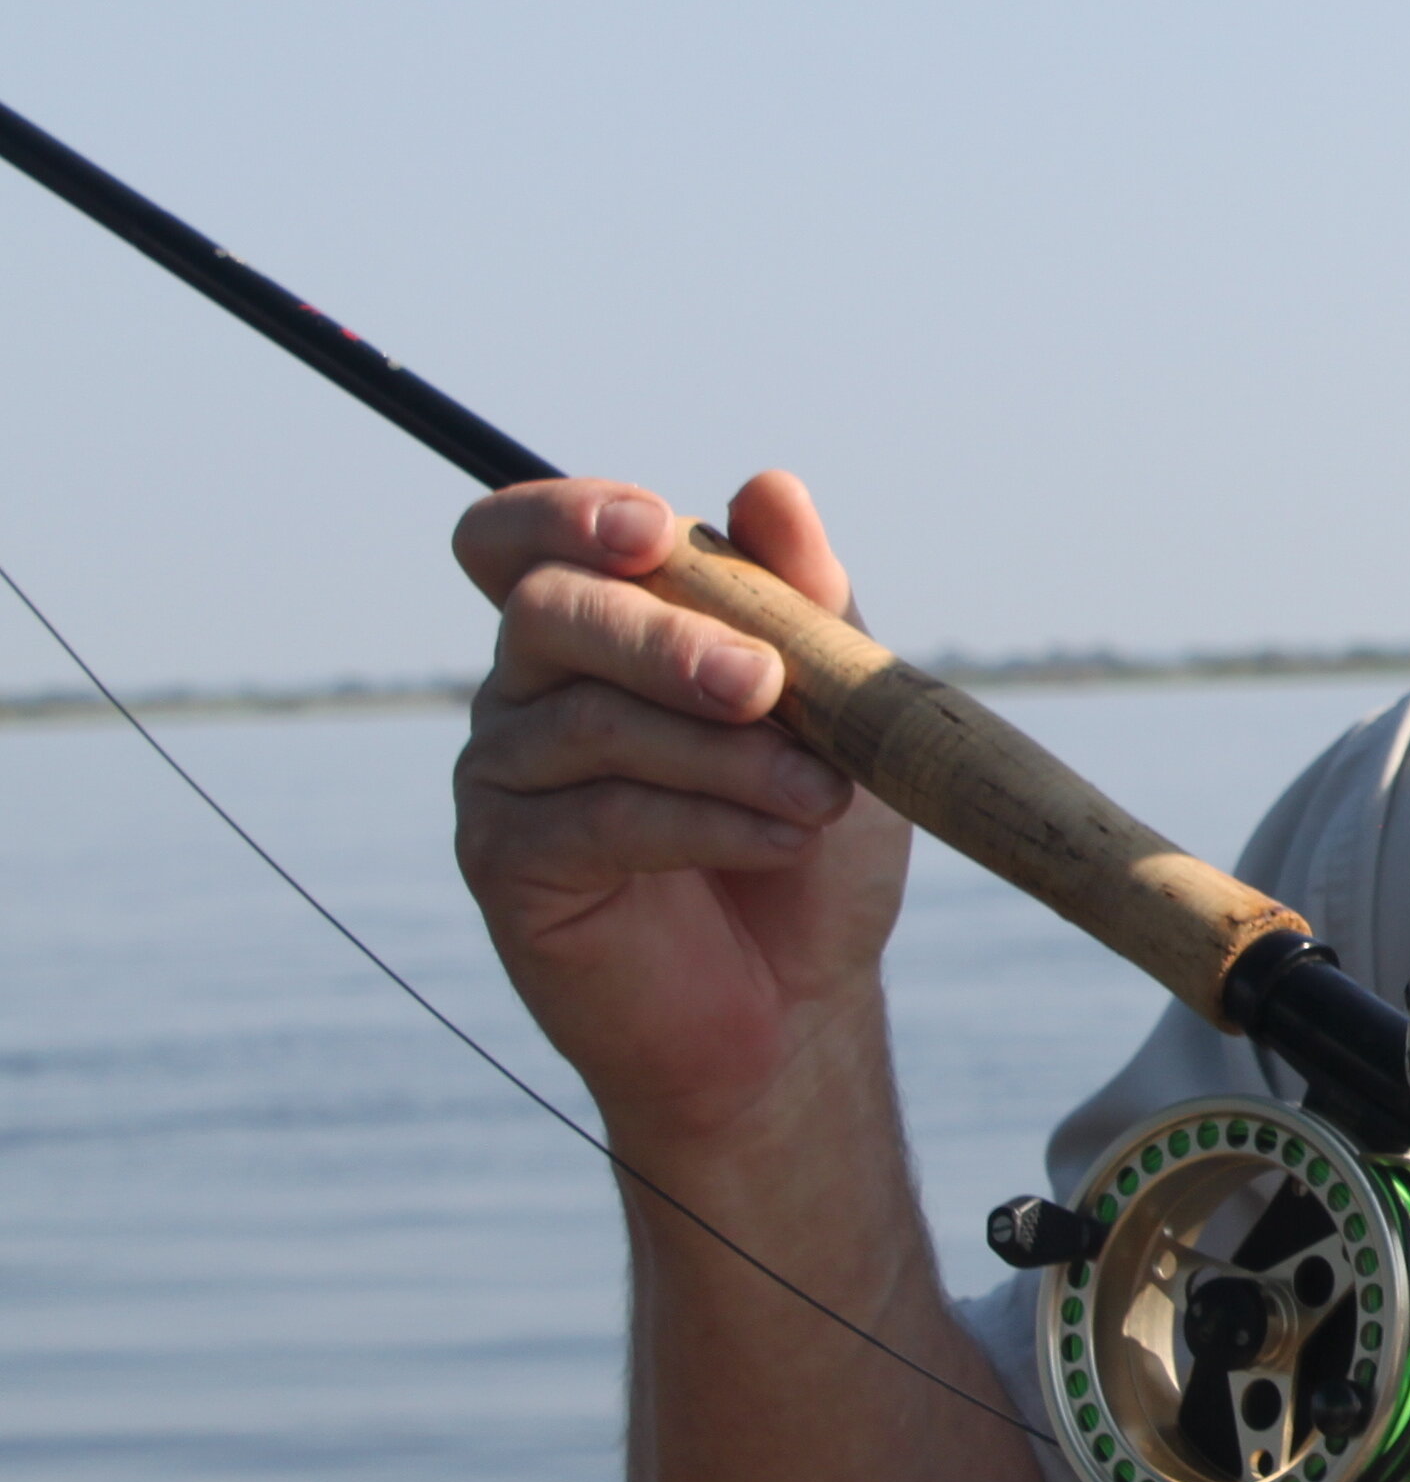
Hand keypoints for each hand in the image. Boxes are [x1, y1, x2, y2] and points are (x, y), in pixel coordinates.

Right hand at [449, 471, 910, 1148]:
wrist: (799, 995)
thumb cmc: (810, 832)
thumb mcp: (835, 703)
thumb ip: (800, 596)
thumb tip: (768, 487)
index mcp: (598, 622)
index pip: (527, 535)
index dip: (569, 514)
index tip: (653, 529)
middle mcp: (529, 683)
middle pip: (553, 611)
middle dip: (668, 638)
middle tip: (766, 685)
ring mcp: (504, 769)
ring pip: (590, 720)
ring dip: (722, 752)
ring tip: (823, 794)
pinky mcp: (503, 858)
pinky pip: (593, 814)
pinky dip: (702, 820)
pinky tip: (779, 839)